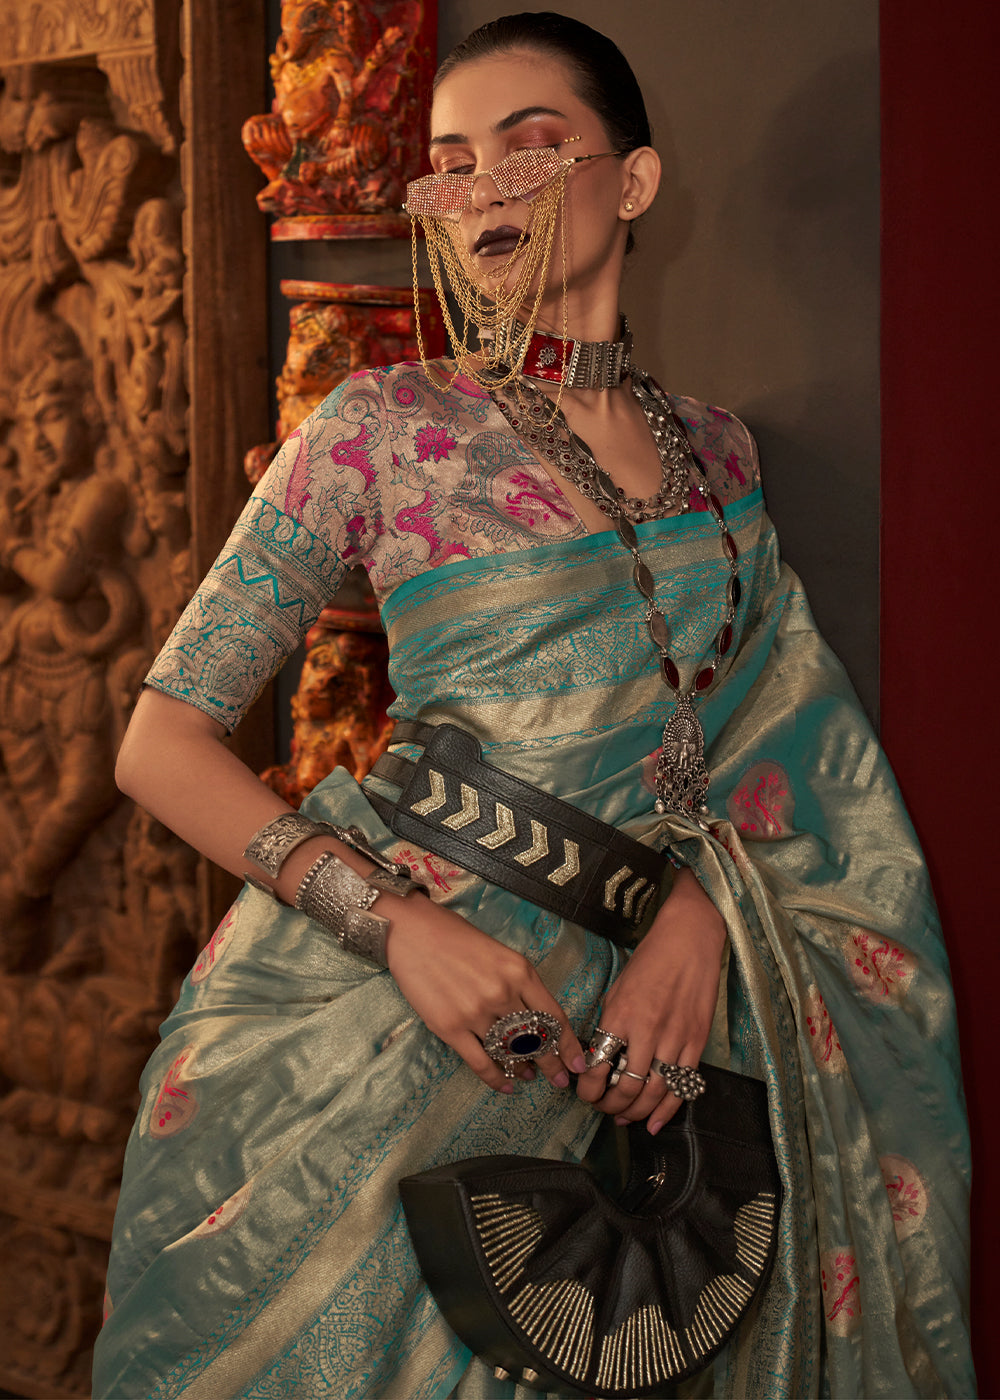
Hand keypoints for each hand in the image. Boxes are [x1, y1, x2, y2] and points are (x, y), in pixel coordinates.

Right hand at [383, 893, 586, 1095]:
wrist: (413, 931)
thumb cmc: (456, 937)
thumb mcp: (501, 953)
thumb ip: (520, 983)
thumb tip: (536, 1018)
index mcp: (520, 971)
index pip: (555, 1016)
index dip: (570, 1045)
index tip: (579, 1062)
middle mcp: (502, 993)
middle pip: (537, 1040)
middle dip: (552, 1064)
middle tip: (560, 1080)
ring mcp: (475, 1012)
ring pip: (509, 1054)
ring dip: (523, 1070)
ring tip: (530, 1077)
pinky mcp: (449, 1027)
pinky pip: (480, 1062)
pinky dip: (496, 1078)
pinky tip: (506, 1085)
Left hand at [576, 868, 726, 1132]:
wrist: (690, 938)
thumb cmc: (650, 959)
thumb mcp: (619, 987)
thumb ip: (611, 1023)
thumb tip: (600, 1056)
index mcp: (621, 1014)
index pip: (598, 1065)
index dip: (588, 1088)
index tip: (584, 1093)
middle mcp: (647, 1031)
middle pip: (626, 1087)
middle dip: (610, 1105)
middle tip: (603, 1108)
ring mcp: (676, 1039)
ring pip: (654, 1093)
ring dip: (636, 1112)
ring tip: (624, 1117)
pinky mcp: (697, 1043)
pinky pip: (682, 1087)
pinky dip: (667, 1110)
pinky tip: (655, 1122)